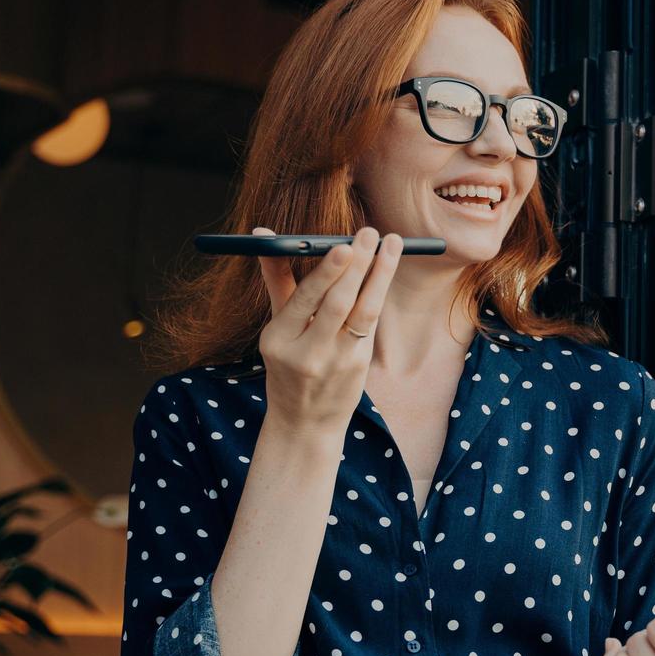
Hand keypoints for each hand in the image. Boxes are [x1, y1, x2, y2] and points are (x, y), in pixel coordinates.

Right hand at [253, 225, 401, 434]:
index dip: (326, 273)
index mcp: (278, 340)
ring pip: (363, 312)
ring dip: (380, 275)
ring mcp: (336, 362)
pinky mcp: (358, 366)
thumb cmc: (288, 364)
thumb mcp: (276, 327)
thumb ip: (276, 279)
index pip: (303, 300)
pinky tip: (385, 268)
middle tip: (369, 233)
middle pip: (336, 303)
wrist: (305, 422)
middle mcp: (307, 353)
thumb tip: (264, 233)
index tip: (342, 246)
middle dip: (357, 266)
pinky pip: (371, 323)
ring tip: (391, 244)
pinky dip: (378, 292)